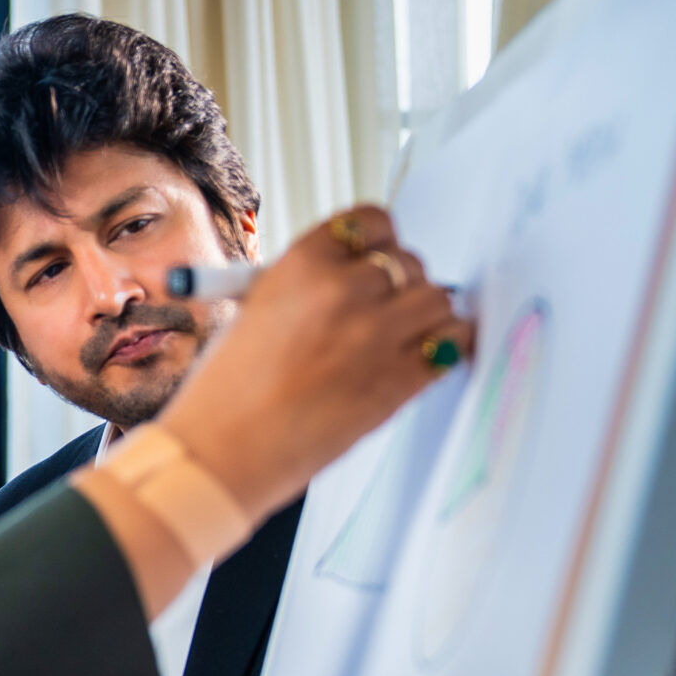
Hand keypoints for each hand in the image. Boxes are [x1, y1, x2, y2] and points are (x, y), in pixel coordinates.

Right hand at [154, 205, 469, 524]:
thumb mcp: (253, 314)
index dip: (379, 241)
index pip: (369, 222)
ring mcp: (374, 335)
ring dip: (428, 315)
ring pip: (437, 299)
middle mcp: (342, 291)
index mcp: (300, 266)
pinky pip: (452, 343)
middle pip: (408, 262)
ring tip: (409, 334)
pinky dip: (447, 346)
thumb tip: (357, 280)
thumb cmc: (226, 393)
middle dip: (401, 284)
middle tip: (388, 307)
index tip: (379, 255)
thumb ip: (307, 288)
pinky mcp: (397, 380)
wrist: (224, 453)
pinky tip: (431, 353)